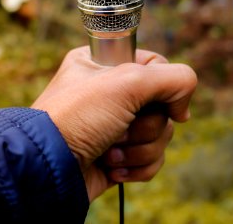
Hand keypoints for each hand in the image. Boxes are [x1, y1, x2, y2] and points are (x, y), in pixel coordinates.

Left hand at [31, 46, 196, 200]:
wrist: (48, 169)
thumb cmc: (77, 118)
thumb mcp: (126, 82)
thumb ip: (172, 78)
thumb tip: (183, 110)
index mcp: (106, 64)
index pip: (157, 65)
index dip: (161, 85)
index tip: (150, 101)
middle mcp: (113, 93)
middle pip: (163, 105)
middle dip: (145, 125)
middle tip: (119, 128)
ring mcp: (117, 125)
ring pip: (161, 134)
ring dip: (139, 148)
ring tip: (110, 151)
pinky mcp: (121, 154)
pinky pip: (153, 159)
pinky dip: (136, 166)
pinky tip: (111, 166)